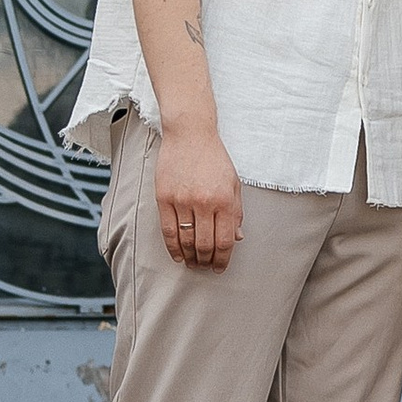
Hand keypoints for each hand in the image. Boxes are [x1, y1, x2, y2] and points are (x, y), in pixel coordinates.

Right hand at [152, 122, 242, 270]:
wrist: (190, 134)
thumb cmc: (214, 158)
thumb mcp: (234, 183)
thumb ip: (236, 212)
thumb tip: (237, 238)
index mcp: (225, 200)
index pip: (224, 241)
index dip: (222, 259)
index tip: (220, 267)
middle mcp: (204, 202)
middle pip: (204, 245)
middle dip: (206, 261)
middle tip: (205, 267)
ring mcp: (183, 200)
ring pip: (186, 240)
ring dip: (190, 257)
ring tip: (193, 263)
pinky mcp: (164, 197)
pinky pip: (168, 230)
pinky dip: (173, 247)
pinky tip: (178, 254)